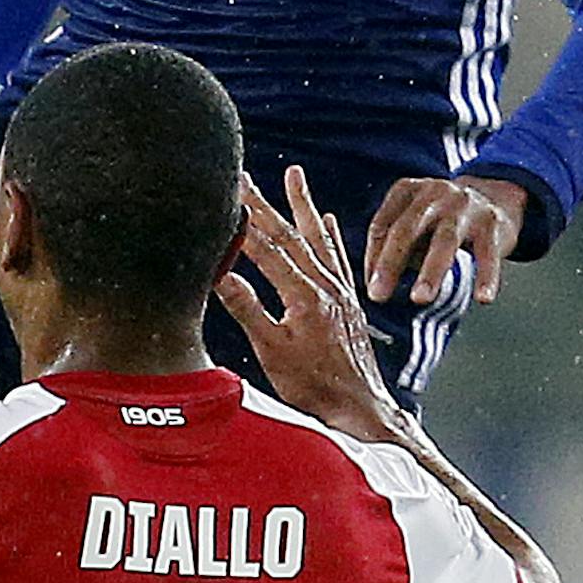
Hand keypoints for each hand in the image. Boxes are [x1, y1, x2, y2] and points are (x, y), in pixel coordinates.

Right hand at [218, 167, 404, 442]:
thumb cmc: (315, 385)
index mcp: (304, 295)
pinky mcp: (348, 300)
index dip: (244, 223)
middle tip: (245, 177)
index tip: (227, 197)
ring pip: (316, 238)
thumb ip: (248, 310)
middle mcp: (326, 285)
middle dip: (265, 204)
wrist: (360, 406)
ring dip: (302, 205)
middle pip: (290, 235)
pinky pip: (338, 256)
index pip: (268, 250)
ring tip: (294, 176)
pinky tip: (327, 219)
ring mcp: (340, 291)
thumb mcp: (273, 351)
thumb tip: (222, 276)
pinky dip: (331, 234)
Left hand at [362, 175, 524, 306]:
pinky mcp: (491, 222)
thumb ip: (397, 244)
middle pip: (407, 230)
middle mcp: (434, 194)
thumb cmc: (443, 217)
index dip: (372, 257)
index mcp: (407, 190)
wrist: (494, 198)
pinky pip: (487, 253)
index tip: (370, 286)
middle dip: (390, 264)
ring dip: (430, 271)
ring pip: (444, 240)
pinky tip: (483, 297)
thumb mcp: (416, 219)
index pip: (382, 224)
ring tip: (420, 297)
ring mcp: (464, 206)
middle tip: (378, 294)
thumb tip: (377, 283)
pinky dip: (486, 276)